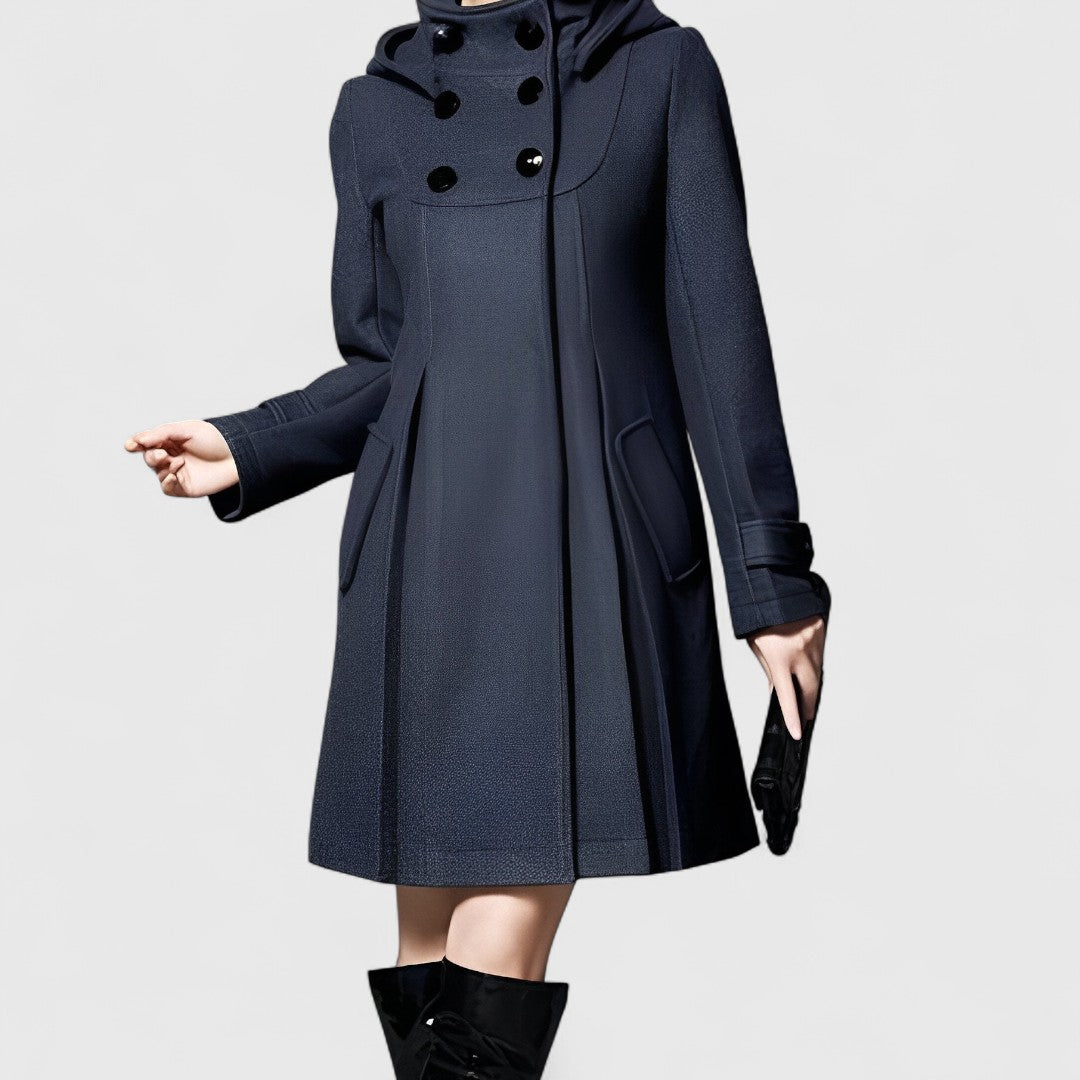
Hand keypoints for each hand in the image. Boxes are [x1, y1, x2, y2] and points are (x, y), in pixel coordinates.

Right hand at [124, 420, 237, 497]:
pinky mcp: (186, 488)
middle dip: (152, 456)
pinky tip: (173, 475)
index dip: (137, 444)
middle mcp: (172, 457)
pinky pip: (168, 488)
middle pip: (150, 458)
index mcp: (170, 441)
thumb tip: (137, 441)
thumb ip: (162, 434)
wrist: (238, 455)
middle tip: (163, 455)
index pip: (147, 443)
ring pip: (158, 473)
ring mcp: (179, 473)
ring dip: (163, 468)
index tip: (131, 446)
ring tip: (178, 462)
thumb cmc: (215, 439)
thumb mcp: (187, 430)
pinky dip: (167, 482)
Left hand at [747, 615, 825, 739]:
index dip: (793, 717)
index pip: (787, 695)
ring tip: (805, 695)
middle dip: (809, 706)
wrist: (774, 583)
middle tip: (805, 717)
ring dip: (811, 685)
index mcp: (779, 657)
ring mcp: (814, 641)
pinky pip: (820, 655)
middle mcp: (800, 651)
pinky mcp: (822, 631)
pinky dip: (813, 665)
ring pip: (817, 672)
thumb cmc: (760, 614)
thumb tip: (779, 689)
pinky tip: (806, 668)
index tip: (797, 732)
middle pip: (810, 689)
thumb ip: (770, 669)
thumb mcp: (757, 646)